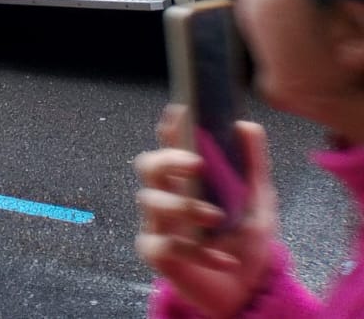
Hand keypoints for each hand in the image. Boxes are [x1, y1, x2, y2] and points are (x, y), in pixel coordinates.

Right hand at [135, 105, 278, 317]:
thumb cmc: (246, 243)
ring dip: (185, 206)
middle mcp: (165, 197)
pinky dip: (200, 252)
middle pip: (147, 166)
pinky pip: (168, 245)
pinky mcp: (156, 253)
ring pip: (153, 203)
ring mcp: (156, 224)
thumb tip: (246, 124)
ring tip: (217, 218)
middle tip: (196, 163)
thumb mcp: (259, 202)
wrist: (248, 293)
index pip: (170, 146)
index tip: (180, 112)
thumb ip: (254, 164)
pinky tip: (226, 261)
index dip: (170, 129)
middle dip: (167, 160)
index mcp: (185, 181)